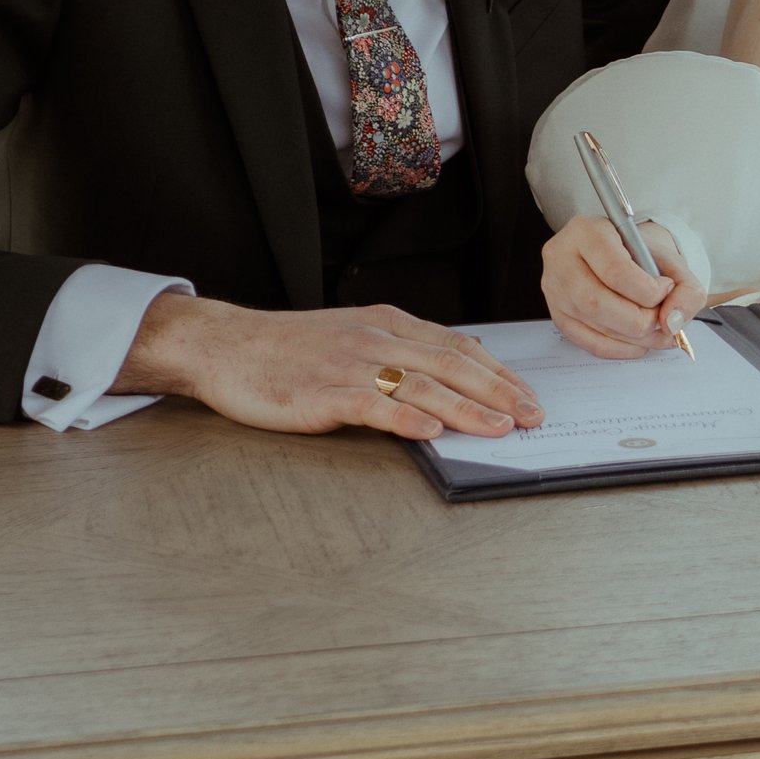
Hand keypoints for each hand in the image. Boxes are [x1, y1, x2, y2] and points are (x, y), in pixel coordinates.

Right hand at [117, 291, 543, 440]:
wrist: (225, 346)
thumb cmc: (288, 349)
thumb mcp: (357, 333)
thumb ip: (409, 344)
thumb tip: (467, 349)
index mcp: (388, 325)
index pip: (458, 347)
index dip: (499, 373)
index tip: (530, 395)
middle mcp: (377, 340)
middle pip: (452, 365)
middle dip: (499, 391)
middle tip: (533, 415)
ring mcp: (352, 365)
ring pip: (423, 386)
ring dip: (468, 409)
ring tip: (501, 428)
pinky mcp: (325, 392)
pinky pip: (374, 405)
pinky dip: (407, 419)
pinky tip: (433, 433)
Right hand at [541, 212, 701, 358]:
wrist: (623, 254)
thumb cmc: (642, 254)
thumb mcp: (671, 260)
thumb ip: (686, 288)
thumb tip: (673, 322)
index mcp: (587, 231)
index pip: (615, 271)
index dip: (648, 291)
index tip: (666, 289)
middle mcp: (562, 258)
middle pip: (597, 303)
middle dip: (640, 320)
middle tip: (661, 318)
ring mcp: (555, 289)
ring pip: (593, 325)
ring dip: (634, 338)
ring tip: (657, 331)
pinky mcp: (558, 314)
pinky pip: (588, 342)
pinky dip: (620, 348)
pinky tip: (639, 341)